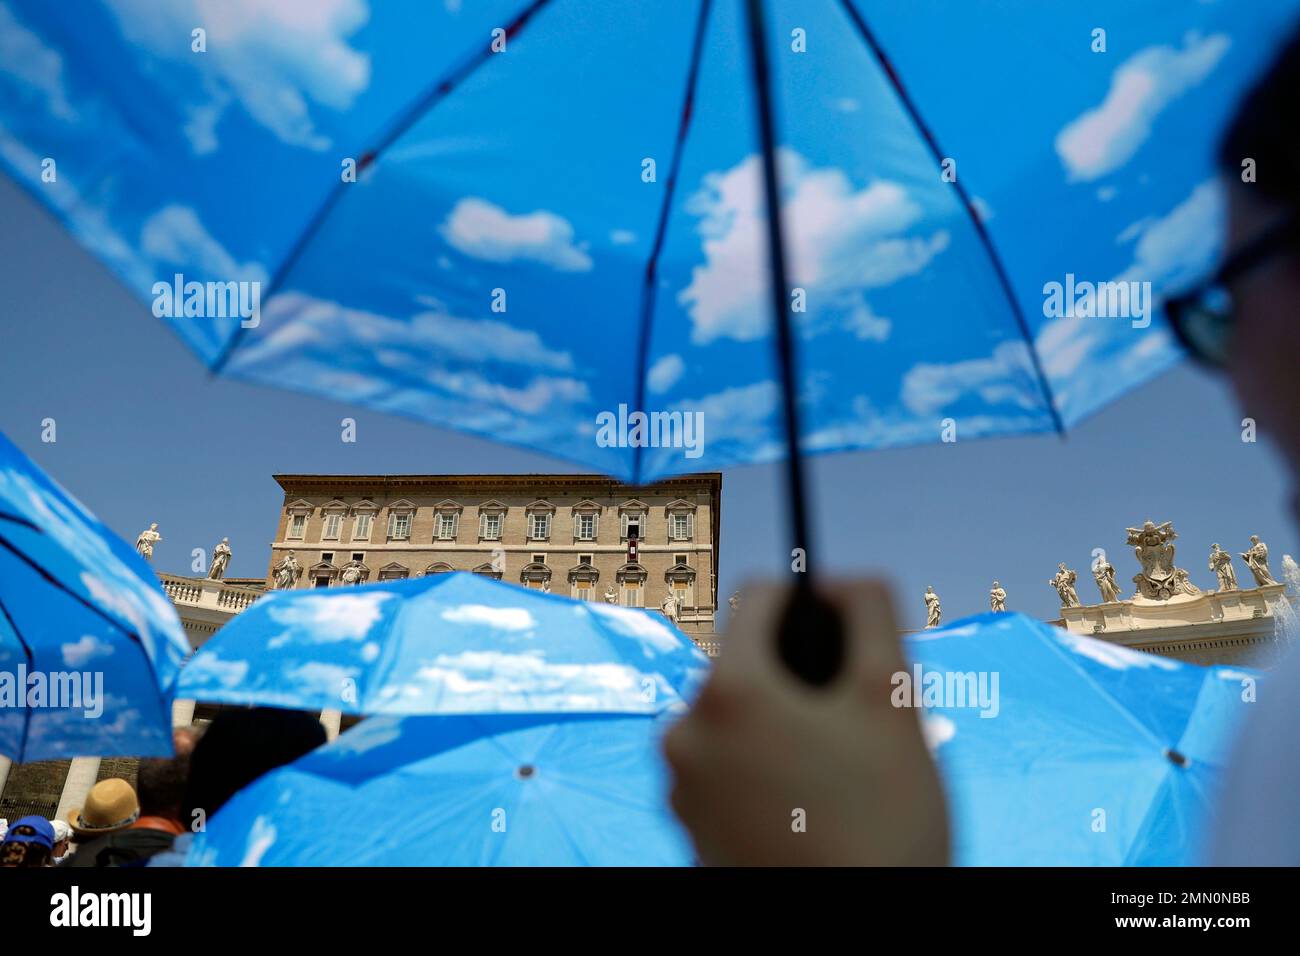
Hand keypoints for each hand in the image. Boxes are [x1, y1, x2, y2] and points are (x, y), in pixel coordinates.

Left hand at [664, 579, 948, 865]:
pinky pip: (727, 766)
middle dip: (801, 679)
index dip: (810, 599)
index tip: (844, 633)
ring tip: (837, 773)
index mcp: (729, 690)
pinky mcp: (687, 826)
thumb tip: (842, 579)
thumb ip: (870, 611)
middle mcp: (685, 731)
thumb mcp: (895, 698)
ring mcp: (680, 784)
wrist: (856, 932)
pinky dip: (764, 768)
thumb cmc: (883, 823)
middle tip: (854, 726)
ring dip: (785, 726)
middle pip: (749, 662)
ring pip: (740, 716)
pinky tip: (812, 805)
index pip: (761, 595)